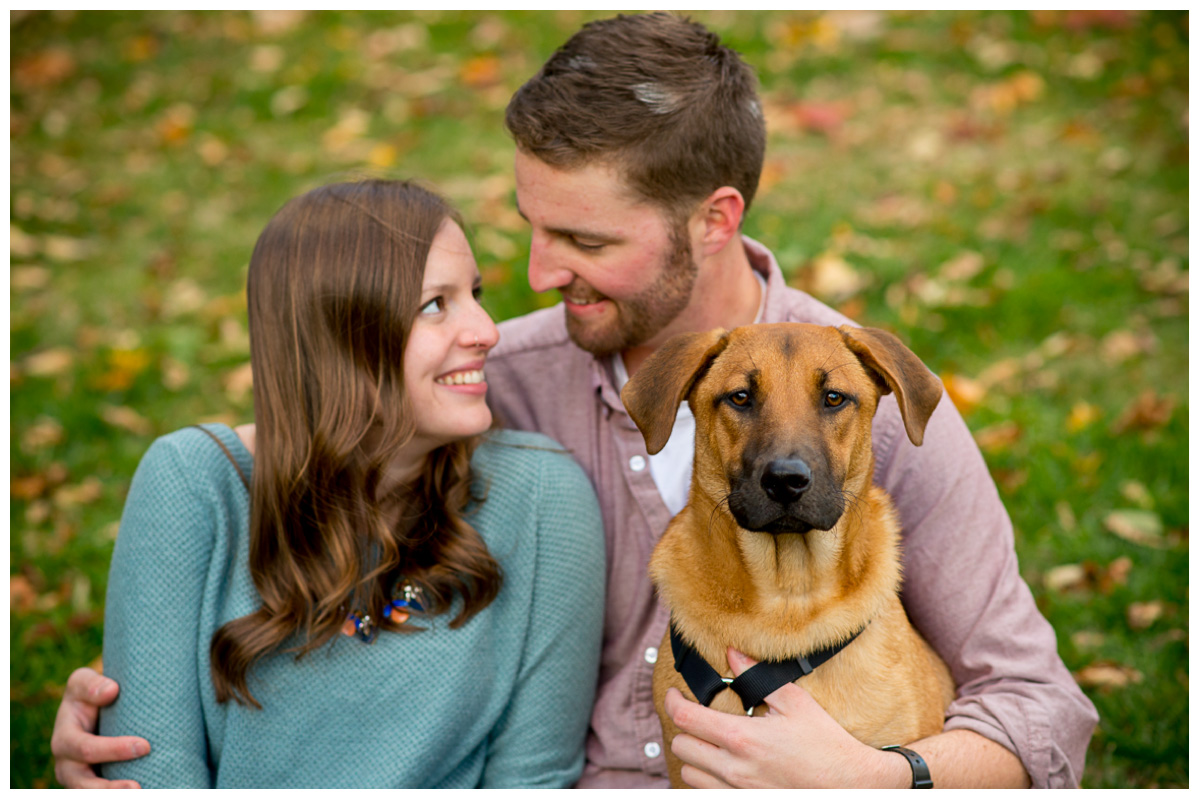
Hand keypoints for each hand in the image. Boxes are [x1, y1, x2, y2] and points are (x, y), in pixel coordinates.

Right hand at [51, 667, 148, 788]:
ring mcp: (77, 777)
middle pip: (82, 782)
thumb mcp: (83, 681)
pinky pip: (99, 793)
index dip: (112, 750)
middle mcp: (67, 762)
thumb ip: (92, 684)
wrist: (93, 707)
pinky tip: (140, 791)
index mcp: (64, 737)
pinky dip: (115, 794)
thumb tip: (111, 691)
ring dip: (112, 796)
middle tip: (138, 786)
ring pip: (88, 794)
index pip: (85, 748)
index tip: (144, 746)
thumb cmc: (90, 692)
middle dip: (110, 787)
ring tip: (138, 793)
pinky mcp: (92, 784)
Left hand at [663, 648, 909, 787]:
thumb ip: (758, 677)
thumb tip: (732, 654)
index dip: (671, 702)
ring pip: (688, 772)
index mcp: (742, 738)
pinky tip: (720, 765)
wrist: (849, 785)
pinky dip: (705, 778)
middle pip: (680, 746)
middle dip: (683, 727)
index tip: (674, 694)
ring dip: (692, 755)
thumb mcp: (796, 702)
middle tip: (696, 715)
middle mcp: (733, 768)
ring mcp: (737, 791)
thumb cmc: (826, 744)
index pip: (685, 717)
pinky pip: (706, 792)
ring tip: (708, 741)